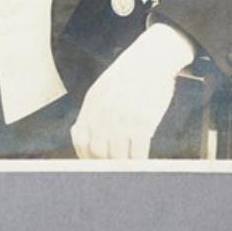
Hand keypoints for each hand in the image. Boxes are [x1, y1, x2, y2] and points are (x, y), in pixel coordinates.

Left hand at [70, 24, 195, 158]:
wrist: (152, 60)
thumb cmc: (128, 77)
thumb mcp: (102, 89)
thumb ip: (91, 112)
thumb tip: (79, 137)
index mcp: (91, 104)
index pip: (81, 141)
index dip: (86, 157)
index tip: (95, 165)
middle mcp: (104, 113)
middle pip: (99, 153)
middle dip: (105, 165)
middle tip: (114, 171)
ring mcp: (123, 118)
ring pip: (119, 157)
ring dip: (123, 166)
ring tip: (128, 168)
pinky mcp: (143, 122)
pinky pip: (138, 154)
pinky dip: (139, 162)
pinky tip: (141, 163)